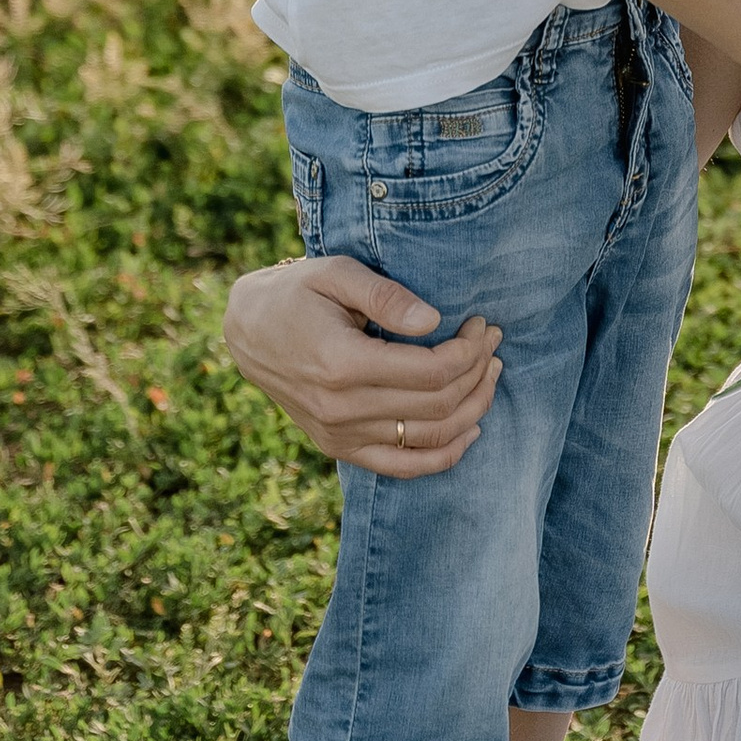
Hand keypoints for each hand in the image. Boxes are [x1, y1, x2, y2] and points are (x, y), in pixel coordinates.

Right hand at [223, 256, 500, 474]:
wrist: (248, 331)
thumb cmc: (296, 293)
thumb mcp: (336, 274)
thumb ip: (385, 295)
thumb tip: (433, 320)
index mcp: (342, 364)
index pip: (431, 372)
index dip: (469, 351)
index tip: (481, 325)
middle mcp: (341, 409)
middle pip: (438, 405)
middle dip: (478, 372)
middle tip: (492, 340)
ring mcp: (339, 435)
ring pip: (430, 439)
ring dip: (473, 408)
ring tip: (490, 374)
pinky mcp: (339, 448)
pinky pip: (403, 467)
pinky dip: (444, 456)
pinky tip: (471, 430)